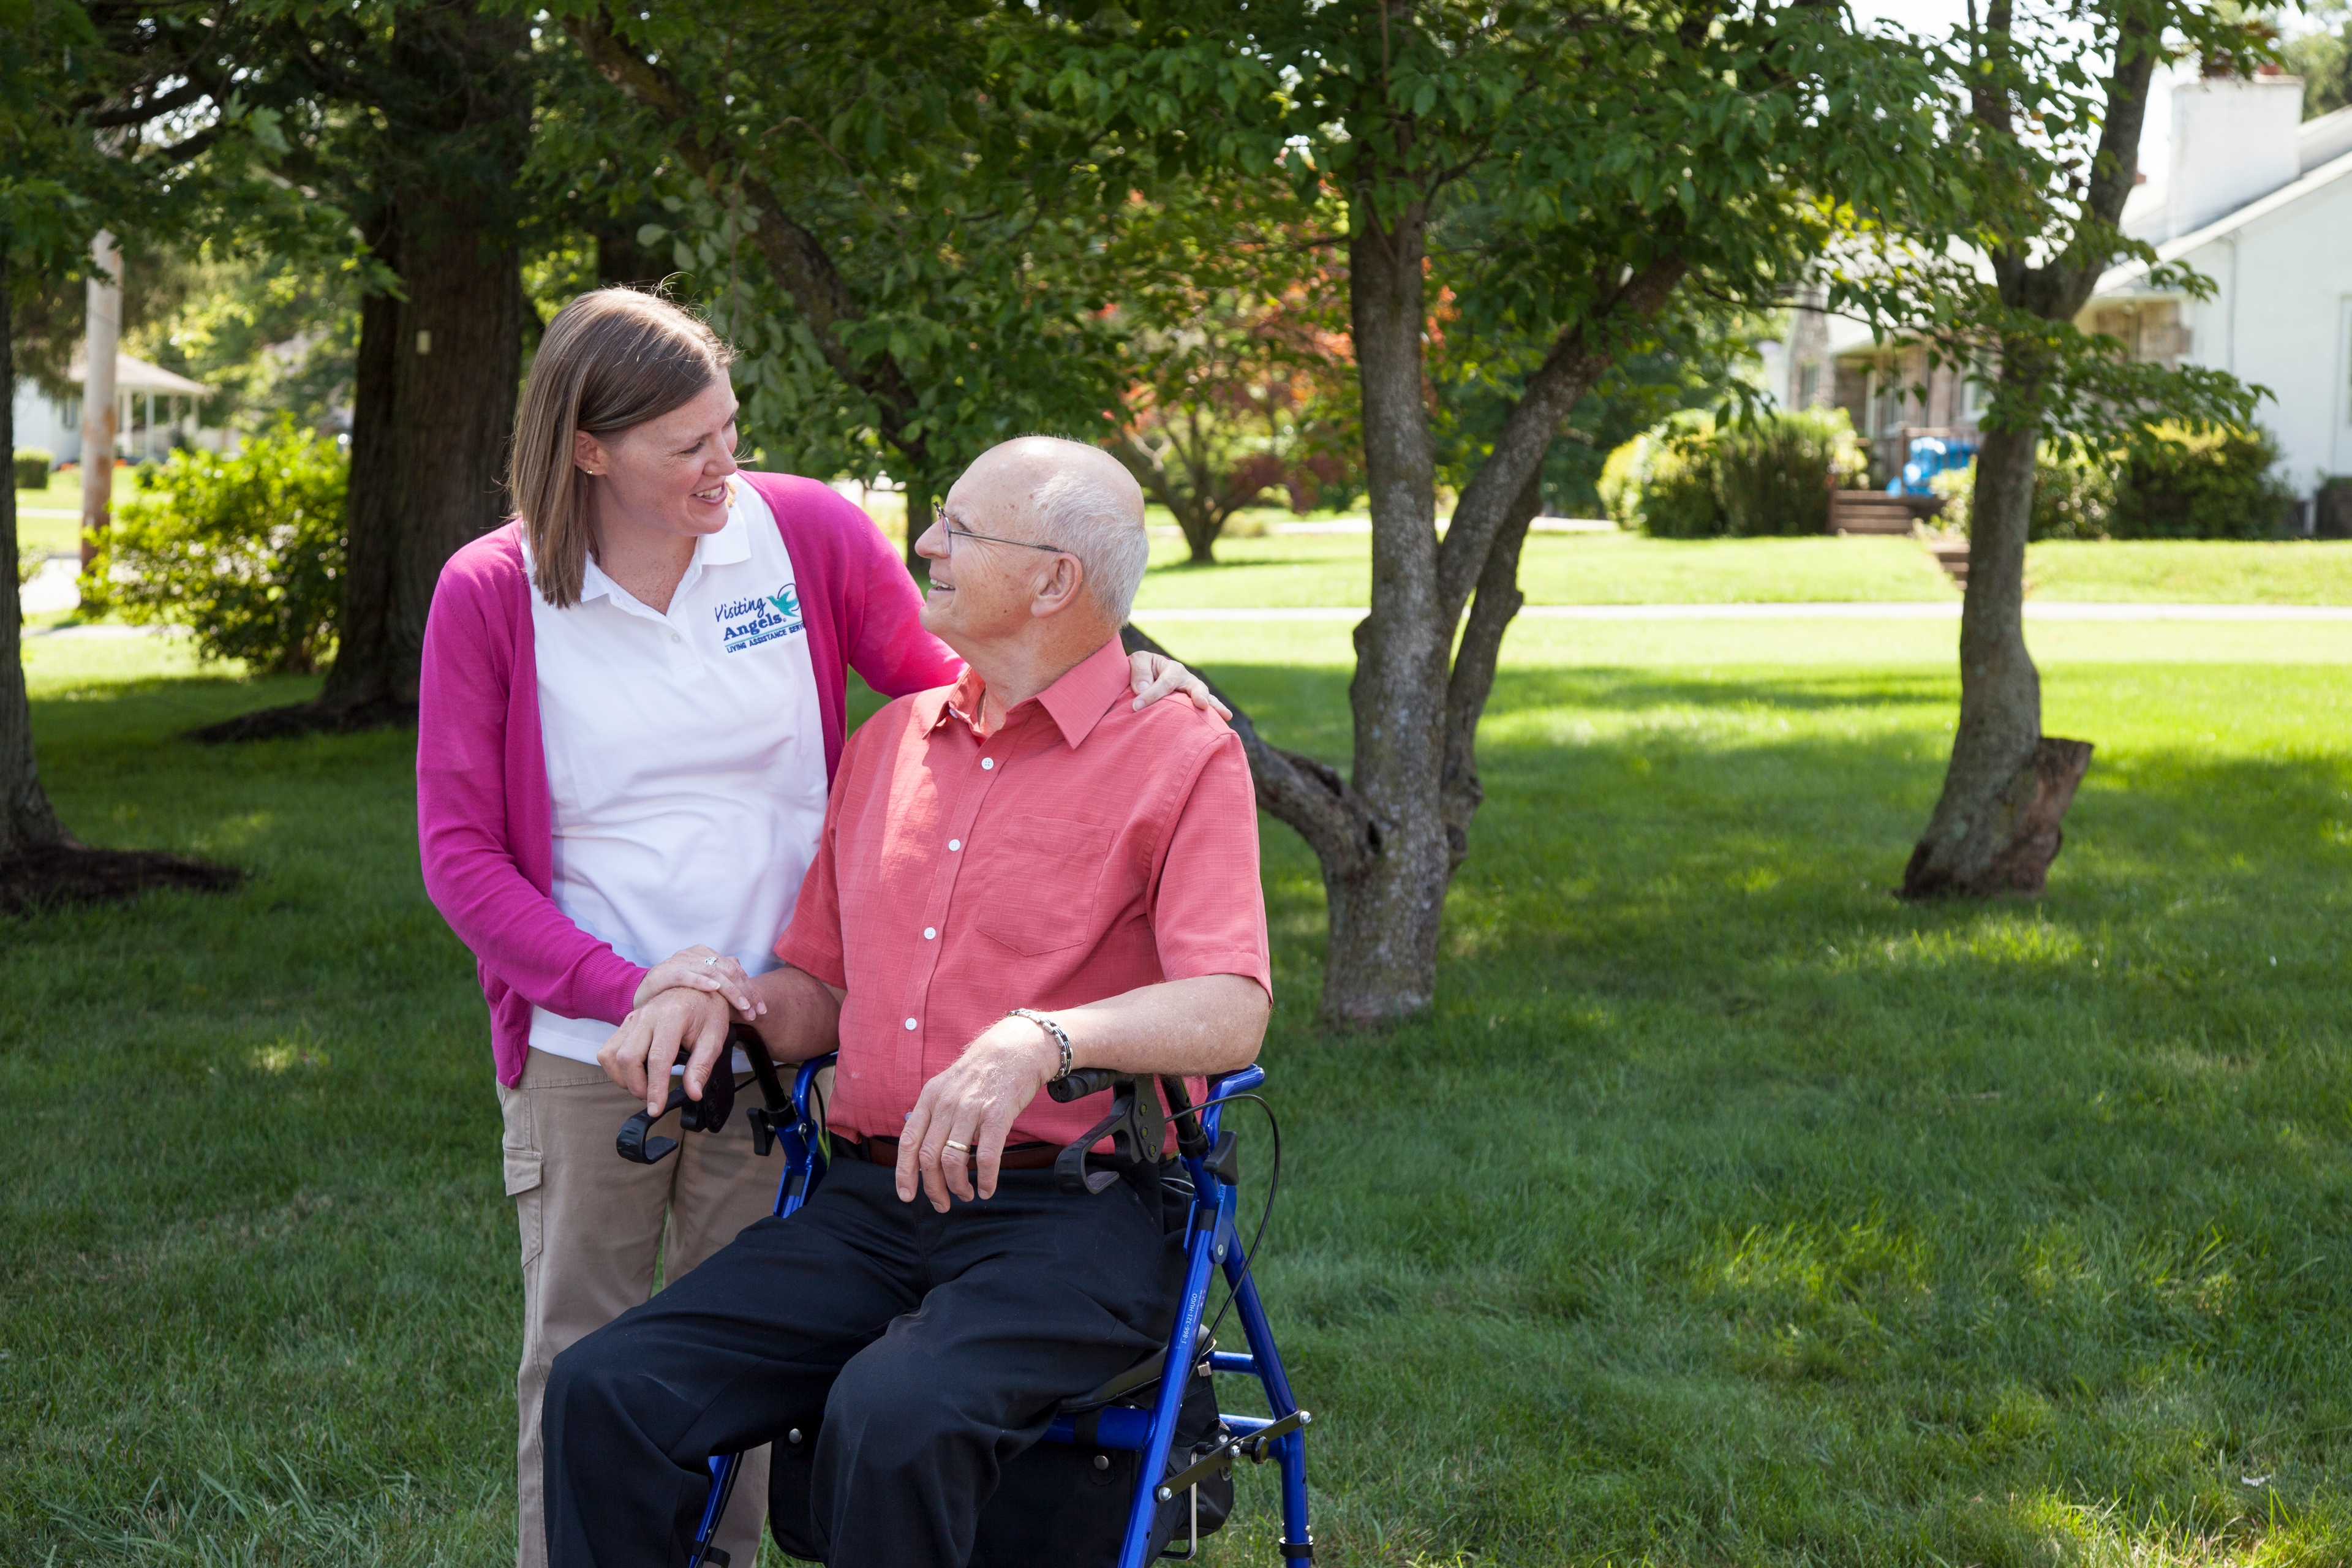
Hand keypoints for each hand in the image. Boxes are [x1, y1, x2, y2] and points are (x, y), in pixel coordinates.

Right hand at [598, 986, 734, 1116]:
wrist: (698, 989)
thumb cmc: (708, 1013)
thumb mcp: (714, 1039)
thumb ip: (702, 1067)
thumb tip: (693, 1094)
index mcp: (672, 1016)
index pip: (658, 1058)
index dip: (655, 1087)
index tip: (656, 1109)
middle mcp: (647, 1015)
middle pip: (627, 1057)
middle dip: (637, 1085)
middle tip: (654, 1098)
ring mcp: (633, 1018)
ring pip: (611, 1054)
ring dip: (624, 1078)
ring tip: (645, 1085)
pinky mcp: (626, 1023)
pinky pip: (608, 1049)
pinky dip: (617, 1068)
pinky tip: (637, 1072)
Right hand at [635, 945, 763, 1020]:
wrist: (644, 995)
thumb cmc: (676, 993)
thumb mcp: (703, 986)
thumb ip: (722, 981)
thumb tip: (745, 983)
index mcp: (707, 954)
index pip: (736, 969)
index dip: (750, 988)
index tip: (761, 1009)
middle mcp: (695, 954)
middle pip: (728, 969)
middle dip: (745, 992)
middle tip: (755, 1012)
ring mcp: (680, 961)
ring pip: (712, 971)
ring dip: (730, 990)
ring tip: (742, 1005)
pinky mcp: (665, 972)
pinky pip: (686, 975)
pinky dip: (701, 981)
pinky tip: (714, 989)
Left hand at [895, 1016, 1060, 1210]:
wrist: (1015, 1049)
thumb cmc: (981, 1072)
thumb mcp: (946, 1086)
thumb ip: (933, 1114)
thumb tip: (920, 1151)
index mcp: (929, 1098)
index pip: (908, 1142)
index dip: (904, 1173)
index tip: (907, 1195)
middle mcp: (946, 1104)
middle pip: (928, 1157)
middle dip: (933, 1188)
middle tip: (942, 1204)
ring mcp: (971, 1109)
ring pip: (953, 1160)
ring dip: (957, 1186)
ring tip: (966, 1194)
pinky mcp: (997, 1114)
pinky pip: (986, 1156)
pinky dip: (985, 1179)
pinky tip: (987, 1189)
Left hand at [1127, 650, 1231, 720]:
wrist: (1147, 677)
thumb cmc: (1142, 670)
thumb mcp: (1137, 663)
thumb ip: (1139, 672)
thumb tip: (1142, 689)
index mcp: (1172, 669)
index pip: (1165, 683)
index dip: (1152, 695)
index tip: (1136, 707)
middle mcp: (1187, 680)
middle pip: (1195, 687)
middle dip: (1198, 695)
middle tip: (1201, 704)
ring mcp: (1194, 692)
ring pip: (1206, 698)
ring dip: (1214, 706)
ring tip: (1224, 715)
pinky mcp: (1195, 704)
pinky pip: (1207, 709)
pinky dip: (1216, 714)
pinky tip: (1226, 721)